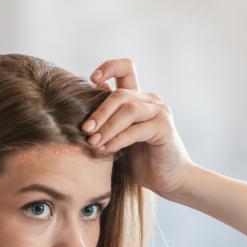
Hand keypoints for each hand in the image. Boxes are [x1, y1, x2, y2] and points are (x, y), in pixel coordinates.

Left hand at [83, 58, 193, 196]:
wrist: (167, 178)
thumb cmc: (139, 160)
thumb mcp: (116, 138)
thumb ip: (104, 124)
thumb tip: (79, 116)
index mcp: (137, 98)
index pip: (126, 68)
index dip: (109, 67)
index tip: (92, 78)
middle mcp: (150, 100)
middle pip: (120, 95)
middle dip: (99, 112)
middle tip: (85, 130)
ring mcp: (159, 112)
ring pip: (129, 110)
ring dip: (107, 127)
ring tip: (93, 142)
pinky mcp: (164, 128)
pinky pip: (137, 129)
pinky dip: (118, 139)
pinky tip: (107, 149)